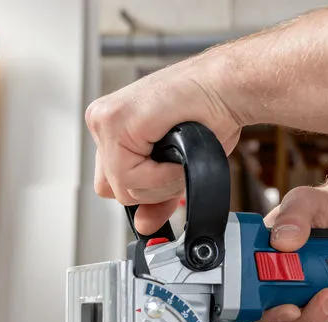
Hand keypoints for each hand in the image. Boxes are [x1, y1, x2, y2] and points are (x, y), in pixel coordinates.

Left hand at [85, 54, 241, 234]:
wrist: (226, 90)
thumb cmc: (207, 115)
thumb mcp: (175, 168)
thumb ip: (155, 197)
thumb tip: (143, 226)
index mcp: (111, 129)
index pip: (112, 184)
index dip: (146, 190)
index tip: (168, 175)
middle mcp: (102, 122)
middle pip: (112, 189)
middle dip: (150, 188)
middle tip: (175, 163)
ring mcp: (104, 120)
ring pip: (122, 188)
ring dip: (160, 182)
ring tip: (179, 153)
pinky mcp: (114, 121)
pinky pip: (131, 177)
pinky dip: (161, 175)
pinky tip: (177, 150)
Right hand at [250, 185, 327, 321]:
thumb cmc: (326, 206)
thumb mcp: (305, 201)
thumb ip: (292, 216)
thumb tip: (284, 239)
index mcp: (265, 268)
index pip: (257, 306)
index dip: (272, 315)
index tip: (291, 309)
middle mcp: (286, 289)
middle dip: (315, 316)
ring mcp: (312, 299)